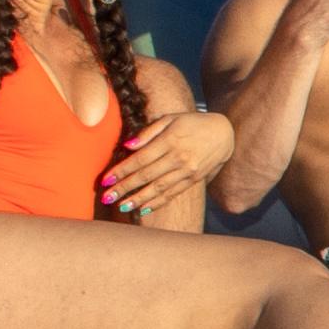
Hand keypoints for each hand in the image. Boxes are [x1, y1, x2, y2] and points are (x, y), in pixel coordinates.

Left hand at [99, 108, 233, 216]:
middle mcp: (178, 158)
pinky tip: (142, 209)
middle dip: (124, 188)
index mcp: (170, 141)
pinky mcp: (193, 180)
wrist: (223, 134)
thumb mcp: (171, 119)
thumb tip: (128, 145)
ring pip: (158, 189)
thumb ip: (149, 132)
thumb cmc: (192, 123)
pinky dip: (157, 203)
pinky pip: (172, 194)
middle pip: (146, 176)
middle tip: (106, 198)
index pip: (140, 159)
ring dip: (138, 199)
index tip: (105, 180)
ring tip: (121, 207)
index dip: (121, 171)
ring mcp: (187, 171)